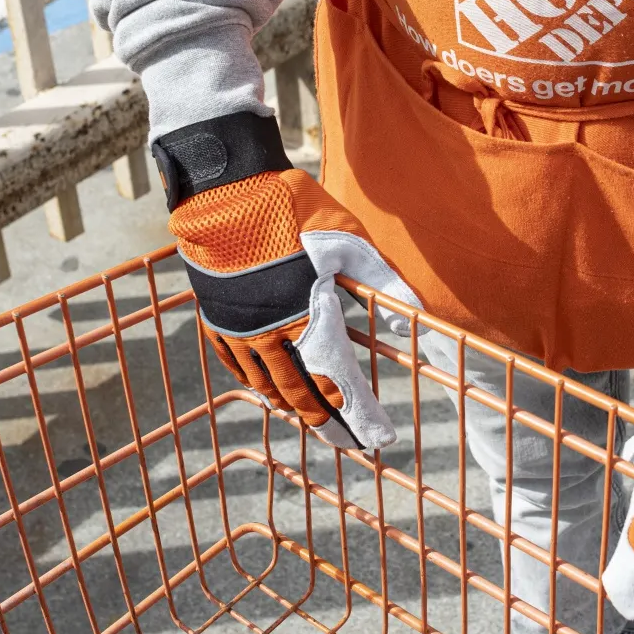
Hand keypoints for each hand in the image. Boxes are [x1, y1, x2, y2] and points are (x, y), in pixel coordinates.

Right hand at [163, 119, 418, 449]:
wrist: (225, 192)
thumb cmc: (294, 212)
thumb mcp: (348, 241)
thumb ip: (383, 281)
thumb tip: (417, 315)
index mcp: (308, 319)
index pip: (339, 382)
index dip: (359, 413)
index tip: (377, 437)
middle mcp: (271, 334)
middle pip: (300, 394)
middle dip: (325, 421)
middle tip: (344, 441)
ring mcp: (240, 328)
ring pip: (265, 384)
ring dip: (289, 405)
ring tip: (308, 417)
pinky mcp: (217, 316)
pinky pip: (235, 365)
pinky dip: (253, 384)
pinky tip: (263, 390)